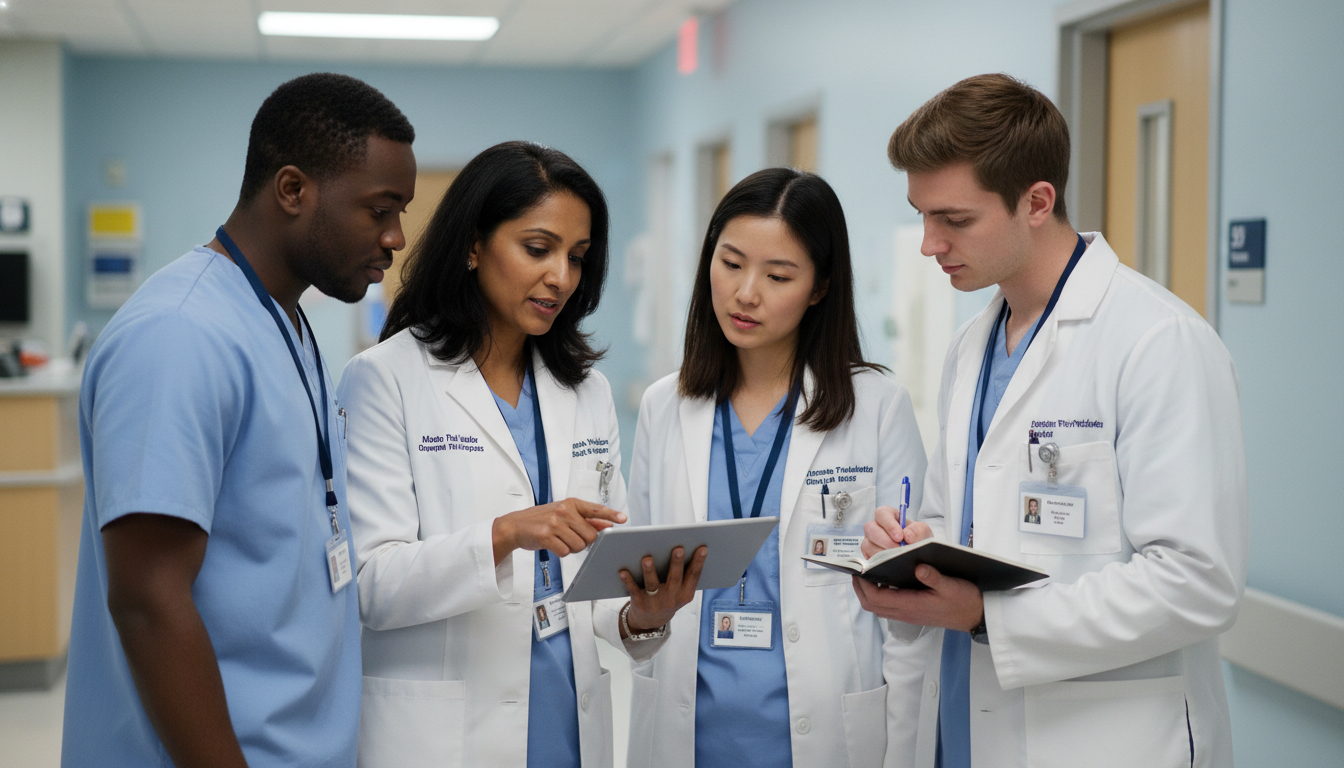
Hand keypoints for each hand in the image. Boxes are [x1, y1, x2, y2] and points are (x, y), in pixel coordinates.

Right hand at [492, 497, 626, 564]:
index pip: (596, 509)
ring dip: (572, 548)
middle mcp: (564, 511)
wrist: (515, 525)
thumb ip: (587, 519)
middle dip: (584, 541)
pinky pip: (565, 552)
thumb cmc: (542, 519)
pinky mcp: (546, 536)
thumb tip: (607, 524)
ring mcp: (554, 523)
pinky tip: (553, 545)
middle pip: (590, 535)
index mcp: (571, 503)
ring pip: (579, 546)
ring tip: (560, 540)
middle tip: (571, 537)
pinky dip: (561, 552)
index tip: (623, 519)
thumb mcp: (564, 514)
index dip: (611, 515)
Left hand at [618, 545, 706, 635]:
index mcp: (685, 594)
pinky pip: (633, 590)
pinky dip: (628, 580)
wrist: (651, 621)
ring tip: (647, 558)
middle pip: (674, 578)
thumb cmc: (667, 597)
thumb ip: (683, 575)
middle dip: (676, 563)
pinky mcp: (640, 603)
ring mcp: (656, 602)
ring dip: (650, 571)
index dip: (699, 562)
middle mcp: (672, 598)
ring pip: (653, 584)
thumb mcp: (680, 592)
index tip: (702, 548)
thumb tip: (683, 548)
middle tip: (678, 548)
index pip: (694, 576)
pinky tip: (623, 570)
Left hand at [851, 564, 982, 630]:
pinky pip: (888, 607)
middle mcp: (906, 612)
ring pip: (878, 608)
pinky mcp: (913, 613)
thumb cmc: (964, 600)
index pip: (877, 598)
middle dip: (860, 589)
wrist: (976, 617)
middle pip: (872, 605)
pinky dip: (880, 595)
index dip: (863, 585)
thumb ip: (934, 577)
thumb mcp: (951, 585)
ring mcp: (908, 614)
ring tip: (868, 573)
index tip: (858, 570)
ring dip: (868, 592)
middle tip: (857, 571)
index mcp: (911, 605)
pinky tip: (886, 580)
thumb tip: (918, 566)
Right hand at [861, 505, 931, 557]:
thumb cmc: (917, 538)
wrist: (917, 553)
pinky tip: (891, 564)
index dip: (889, 525)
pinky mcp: (869, 555)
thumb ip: (918, 530)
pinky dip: (879, 562)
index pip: (882, 514)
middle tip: (899, 550)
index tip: (899, 537)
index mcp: (888, 515)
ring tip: (898, 559)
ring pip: (868, 545)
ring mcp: (870, 541)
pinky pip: (868, 558)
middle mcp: (876, 527)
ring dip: (883, 553)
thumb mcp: (923, 531)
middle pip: (870, 529)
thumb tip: (907, 535)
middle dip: (885, 541)